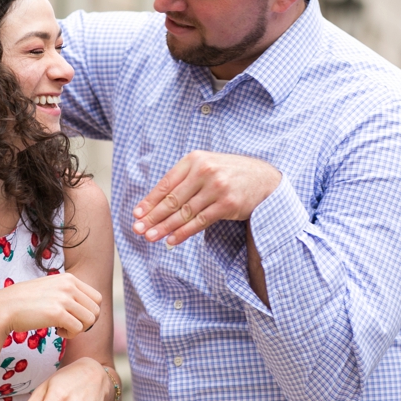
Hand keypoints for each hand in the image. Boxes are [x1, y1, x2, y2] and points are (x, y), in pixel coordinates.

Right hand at [0, 273, 101, 338]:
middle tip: (69, 325)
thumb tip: (86, 307)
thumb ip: (68, 292)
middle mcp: (69, 285)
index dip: (89, 312)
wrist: (4, 307)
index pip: (97, 298)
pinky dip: (70, 335)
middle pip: (96, 310)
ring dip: (79, 329)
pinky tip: (57, 331)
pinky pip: (78, 329)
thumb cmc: (26, 301)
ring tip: (62, 328)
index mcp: (69, 278)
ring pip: (90, 320)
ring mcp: (64, 298)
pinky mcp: (57, 313)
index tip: (74, 317)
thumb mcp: (51, 288)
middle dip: (86, 322)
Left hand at [132, 150, 281, 245]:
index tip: (137, 214)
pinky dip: (184, 233)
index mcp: (195, 159)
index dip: (150, 200)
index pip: (166, 183)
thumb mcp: (206, 165)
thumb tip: (156, 201)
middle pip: (172, 199)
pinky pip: (200, 222)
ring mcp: (217, 188)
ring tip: (150, 237)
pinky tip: (172, 240)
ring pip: (184, 212)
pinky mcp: (227, 205)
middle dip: (153, 216)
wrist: (263, 179)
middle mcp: (205, 171)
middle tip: (138, 229)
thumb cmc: (229, 173)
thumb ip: (184, 179)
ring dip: (165, 227)